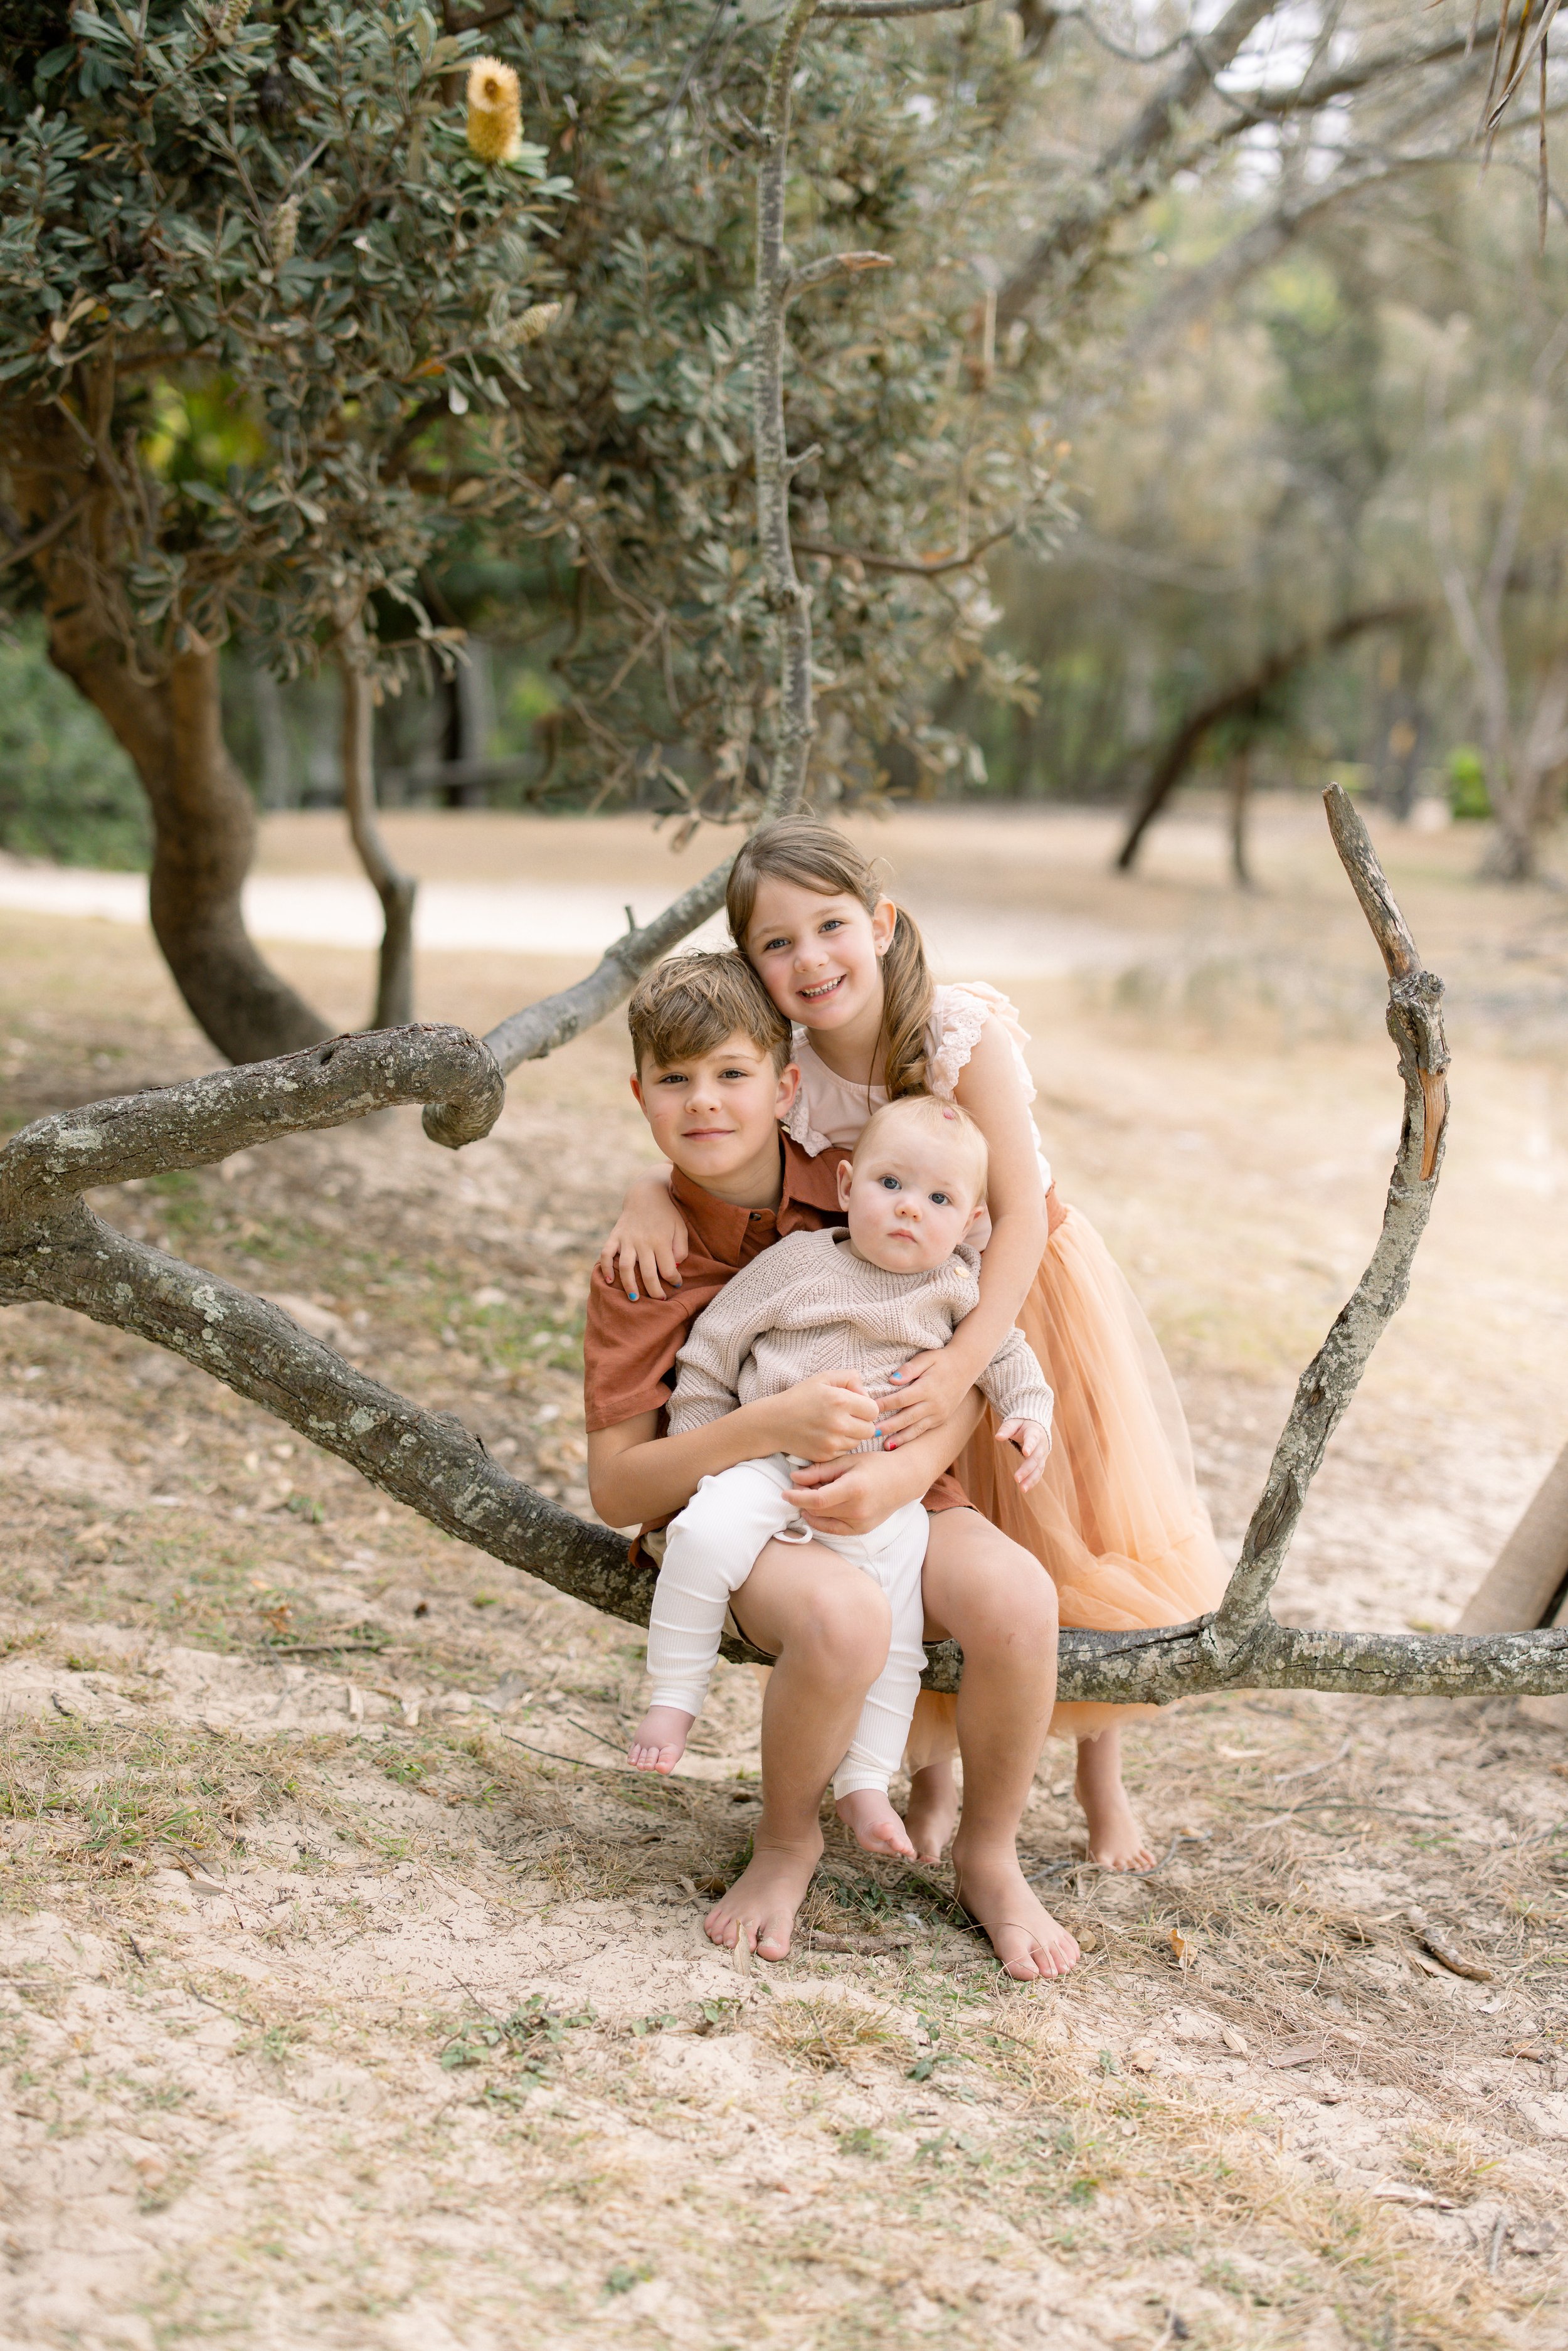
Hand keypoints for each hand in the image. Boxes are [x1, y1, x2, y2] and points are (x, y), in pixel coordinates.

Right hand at [597, 1170, 689, 1300]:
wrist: (647, 1192)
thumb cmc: (667, 1214)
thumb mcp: (681, 1228)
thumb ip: (680, 1249)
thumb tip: (673, 1267)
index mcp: (661, 1241)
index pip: (668, 1269)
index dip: (674, 1280)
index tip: (676, 1283)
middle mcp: (643, 1242)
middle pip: (648, 1273)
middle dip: (654, 1291)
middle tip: (659, 1301)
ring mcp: (627, 1239)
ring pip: (627, 1267)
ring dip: (630, 1285)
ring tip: (635, 1298)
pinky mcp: (615, 1236)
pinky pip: (607, 1253)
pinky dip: (606, 1267)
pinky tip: (609, 1280)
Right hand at [765, 1370, 880, 1462]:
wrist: (774, 1422)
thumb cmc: (800, 1397)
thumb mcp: (824, 1378)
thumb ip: (851, 1378)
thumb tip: (866, 1394)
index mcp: (840, 1401)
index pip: (873, 1410)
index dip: (866, 1406)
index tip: (854, 1405)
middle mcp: (839, 1423)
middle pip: (870, 1429)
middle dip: (862, 1422)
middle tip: (848, 1416)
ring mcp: (832, 1442)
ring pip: (859, 1441)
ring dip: (852, 1434)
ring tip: (836, 1425)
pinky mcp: (826, 1455)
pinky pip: (845, 1451)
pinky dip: (840, 1444)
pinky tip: (827, 1435)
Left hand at [785, 1452, 892, 1538]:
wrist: (903, 1480)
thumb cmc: (876, 1465)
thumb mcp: (848, 1461)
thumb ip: (820, 1470)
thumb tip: (794, 1478)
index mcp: (854, 1489)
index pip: (816, 1500)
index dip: (796, 1497)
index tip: (785, 1492)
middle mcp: (857, 1510)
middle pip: (817, 1510)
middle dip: (803, 1500)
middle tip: (801, 1486)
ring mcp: (860, 1523)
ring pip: (822, 1520)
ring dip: (810, 1509)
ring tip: (812, 1494)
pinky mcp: (861, 1530)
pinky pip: (832, 1529)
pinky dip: (820, 1520)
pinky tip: (817, 1510)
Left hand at [873, 1346, 975, 1446]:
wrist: (967, 1366)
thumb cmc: (942, 1360)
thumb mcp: (926, 1358)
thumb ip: (909, 1368)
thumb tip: (892, 1380)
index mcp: (927, 1388)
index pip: (901, 1399)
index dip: (885, 1404)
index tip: (870, 1408)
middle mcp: (934, 1404)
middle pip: (907, 1417)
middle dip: (888, 1426)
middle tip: (871, 1432)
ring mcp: (939, 1413)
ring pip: (916, 1428)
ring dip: (900, 1438)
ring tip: (885, 1446)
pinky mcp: (942, 1419)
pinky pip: (924, 1430)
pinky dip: (911, 1437)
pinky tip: (900, 1443)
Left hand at [996, 1416, 1048, 1492]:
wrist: (1038, 1426)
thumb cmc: (1023, 1424)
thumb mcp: (1014, 1422)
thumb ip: (1007, 1429)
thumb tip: (998, 1437)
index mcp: (1035, 1432)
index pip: (1033, 1439)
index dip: (1030, 1445)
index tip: (1025, 1453)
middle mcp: (1041, 1445)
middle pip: (1035, 1458)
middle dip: (1027, 1469)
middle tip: (1017, 1478)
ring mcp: (1042, 1455)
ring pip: (1039, 1468)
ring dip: (1031, 1479)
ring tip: (1023, 1489)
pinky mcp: (1041, 1462)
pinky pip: (1038, 1472)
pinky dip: (1033, 1481)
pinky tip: (1025, 1488)